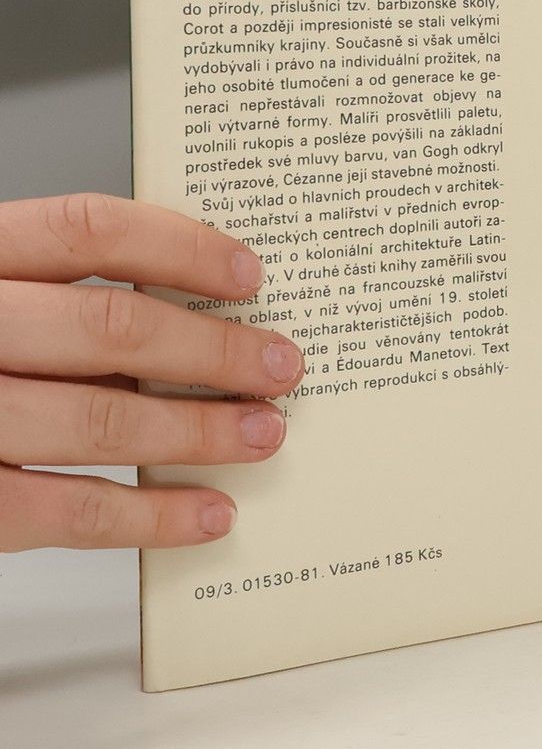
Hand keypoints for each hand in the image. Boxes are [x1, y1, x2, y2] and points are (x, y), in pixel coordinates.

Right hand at [0, 194, 301, 551]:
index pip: (86, 231)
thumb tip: (192, 310)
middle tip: (282, 367)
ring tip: (262, 435)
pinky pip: (60, 513)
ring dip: (196, 434)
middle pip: (107, 329)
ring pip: (96, 422)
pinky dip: (146, 517)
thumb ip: (53, 293)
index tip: (249, 275)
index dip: (180, 247)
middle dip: (212, 352)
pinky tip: (205, 513)